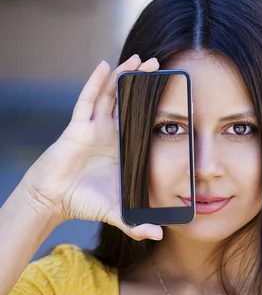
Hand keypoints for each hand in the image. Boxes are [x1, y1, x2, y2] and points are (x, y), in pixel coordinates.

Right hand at [23, 55, 162, 240]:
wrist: (54, 199)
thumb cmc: (84, 200)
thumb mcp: (116, 211)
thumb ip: (136, 223)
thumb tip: (159, 236)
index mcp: (124, 149)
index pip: (143, 122)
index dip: (155, 107)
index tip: (174, 94)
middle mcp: (111, 134)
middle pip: (129, 102)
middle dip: (143, 83)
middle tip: (161, 65)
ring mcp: (94, 128)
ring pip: (111, 96)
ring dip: (124, 76)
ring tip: (140, 59)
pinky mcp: (78, 127)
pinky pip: (88, 101)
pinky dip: (96, 83)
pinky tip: (105, 66)